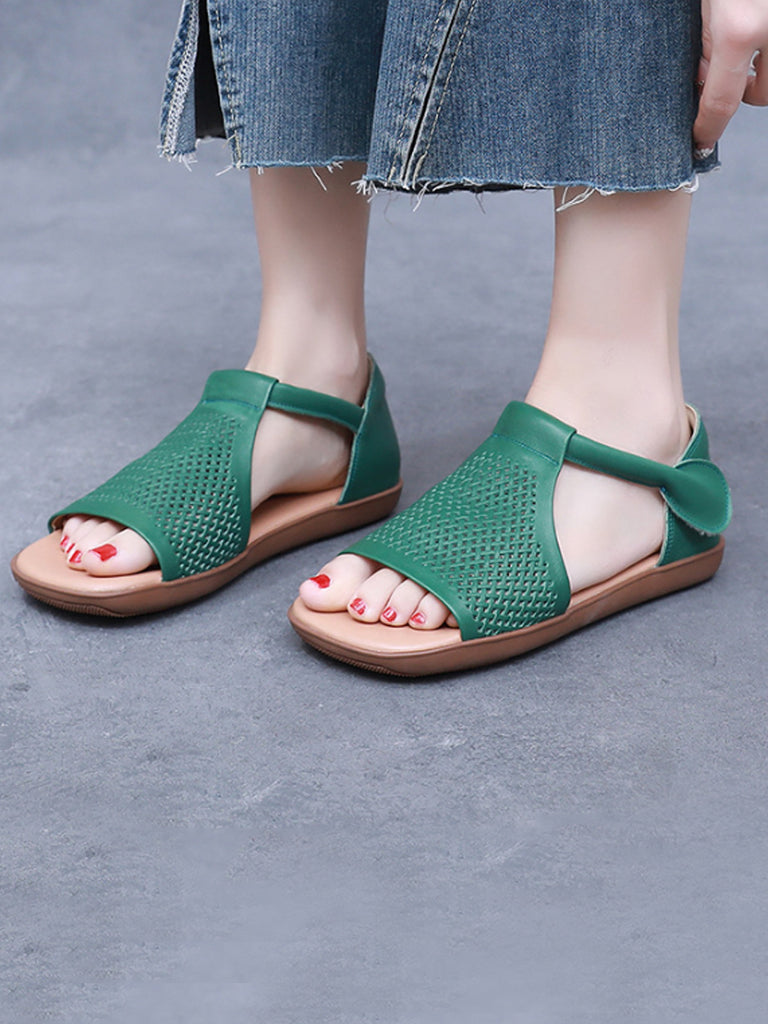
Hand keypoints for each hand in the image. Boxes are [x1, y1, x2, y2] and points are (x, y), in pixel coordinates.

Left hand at [693, 0, 767, 152]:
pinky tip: (753, 32)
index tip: (700, 142)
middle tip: (724, 77)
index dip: (708, 129)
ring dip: (761, 72)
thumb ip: (706, 47)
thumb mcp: (704, 9)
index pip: (721, 103)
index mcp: (738, 32)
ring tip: (740, 50)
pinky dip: (765, 51)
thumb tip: (704, 83)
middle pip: (763, 95)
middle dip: (745, 94)